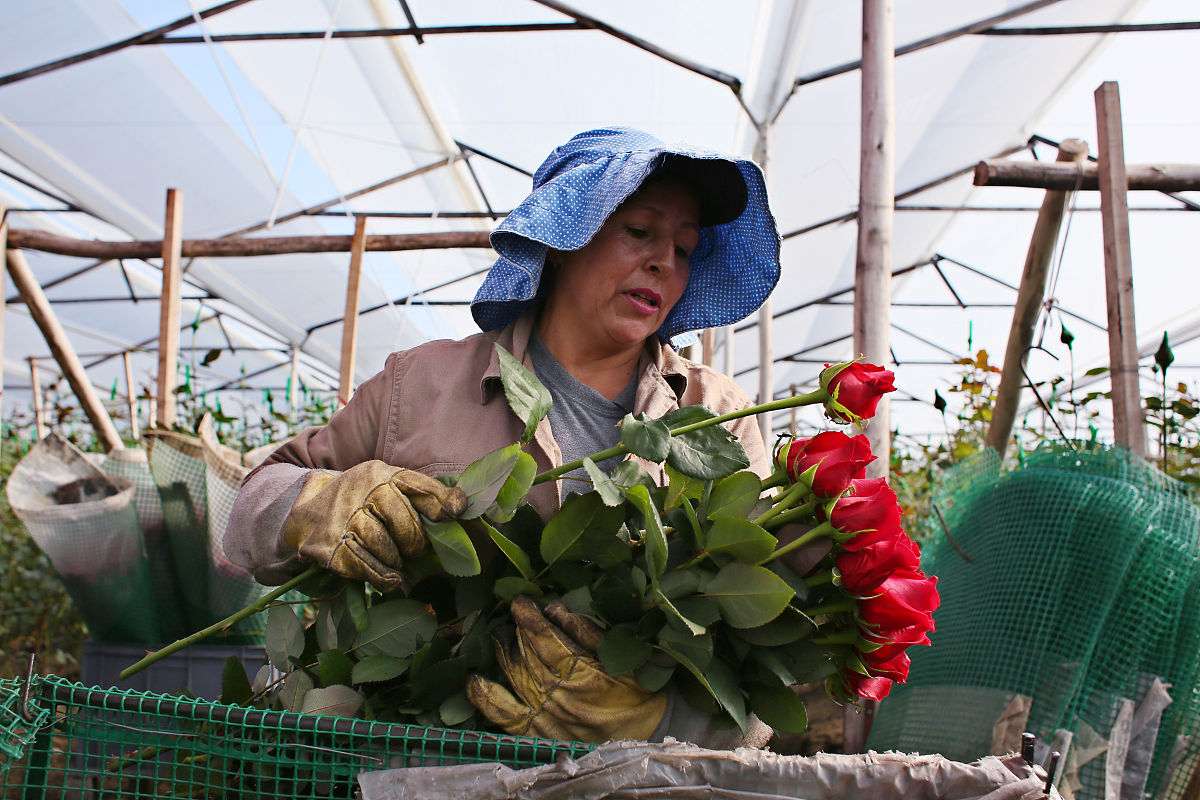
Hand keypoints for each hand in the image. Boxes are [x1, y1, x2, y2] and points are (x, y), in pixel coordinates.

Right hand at [282, 460, 465, 590]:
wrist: (303, 512)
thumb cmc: (359, 503)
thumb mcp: (385, 488)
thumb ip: (419, 498)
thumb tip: (459, 509)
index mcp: (379, 474)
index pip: (415, 484)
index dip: (439, 498)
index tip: (457, 511)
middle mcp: (360, 490)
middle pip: (403, 520)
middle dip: (415, 542)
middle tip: (415, 551)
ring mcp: (342, 517)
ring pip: (384, 545)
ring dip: (396, 559)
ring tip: (396, 560)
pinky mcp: (327, 546)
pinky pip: (364, 565)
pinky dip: (382, 577)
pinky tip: (391, 579)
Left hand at [466, 596, 665, 742]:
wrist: (643, 737)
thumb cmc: (636, 693)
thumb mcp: (625, 660)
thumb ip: (591, 635)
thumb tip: (557, 611)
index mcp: (582, 673)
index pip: (546, 638)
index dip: (529, 618)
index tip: (521, 601)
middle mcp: (557, 693)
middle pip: (525, 652)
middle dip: (517, 628)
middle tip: (515, 611)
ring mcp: (542, 713)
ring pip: (513, 673)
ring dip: (502, 649)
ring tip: (500, 632)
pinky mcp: (534, 731)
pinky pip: (501, 713)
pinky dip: (484, 696)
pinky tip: (473, 679)